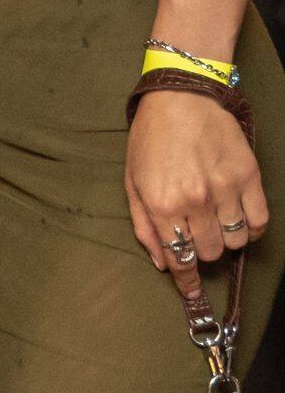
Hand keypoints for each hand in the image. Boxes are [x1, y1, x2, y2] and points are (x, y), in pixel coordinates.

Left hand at [127, 87, 267, 302]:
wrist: (181, 98)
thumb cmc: (151, 139)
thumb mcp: (133, 183)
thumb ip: (144, 226)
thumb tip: (162, 263)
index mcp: (162, 204)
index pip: (180, 259)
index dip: (187, 283)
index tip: (192, 295)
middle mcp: (195, 201)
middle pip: (209, 253)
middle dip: (202, 250)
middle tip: (197, 232)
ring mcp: (224, 189)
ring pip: (235, 241)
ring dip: (226, 239)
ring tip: (216, 221)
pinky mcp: (248, 176)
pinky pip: (259, 221)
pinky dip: (251, 227)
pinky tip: (239, 217)